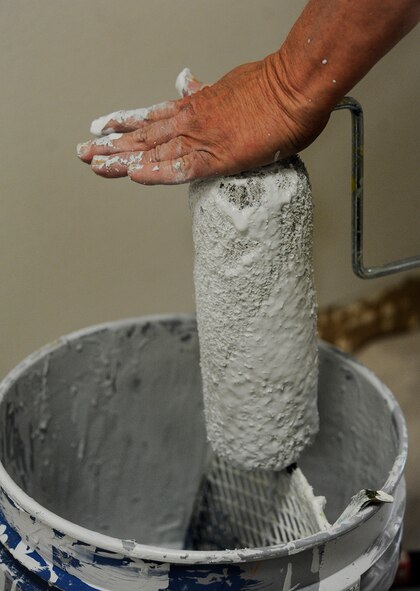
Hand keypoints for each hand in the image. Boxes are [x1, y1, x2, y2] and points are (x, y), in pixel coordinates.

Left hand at [77, 56, 330, 184]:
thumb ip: (206, 91)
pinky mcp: (219, 155)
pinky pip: (181, 168)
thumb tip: (188, 84)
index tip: (103, 128)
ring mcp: (202, 137)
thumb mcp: (231, 85)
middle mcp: (192, 121)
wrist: (297, 86)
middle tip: (84, 151)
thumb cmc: (272, 89)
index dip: (125, 123)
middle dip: (111, 144)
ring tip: (95, 164)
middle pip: (143, 135)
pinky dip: (157, 173)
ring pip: (153, 151)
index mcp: (196, 107)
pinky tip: (135, 176)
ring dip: (122, 158)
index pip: (151, 117)